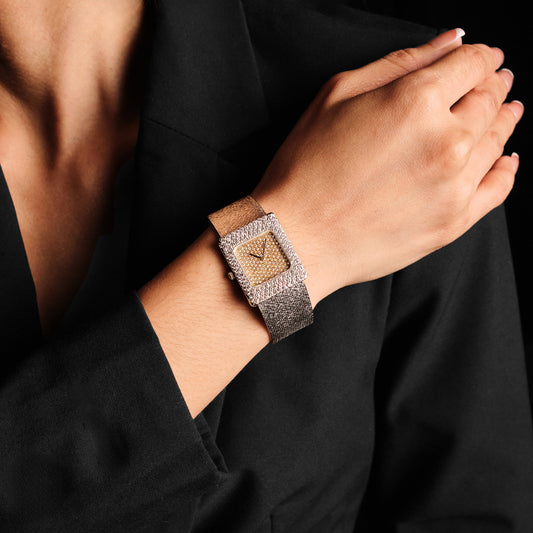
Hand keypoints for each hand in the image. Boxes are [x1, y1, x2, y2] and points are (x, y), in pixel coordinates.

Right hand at [252, 30, 522, 305]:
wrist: (297, 239)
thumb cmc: (305, 168)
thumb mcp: (336, 96)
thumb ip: (399, 63)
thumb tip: (450, 42)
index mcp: (415, 101)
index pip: (471, 64)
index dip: (482, 56)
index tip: (486, 57)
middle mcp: (445, 141)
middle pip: (489, 101)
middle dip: (495, 85)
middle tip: (498, 81)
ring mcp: (453, 186)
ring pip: (498, 141)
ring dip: (505, 119)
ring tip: (508, 111)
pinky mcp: (453, 223)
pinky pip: (498, 188)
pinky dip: (507, 169)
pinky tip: (507, 159)